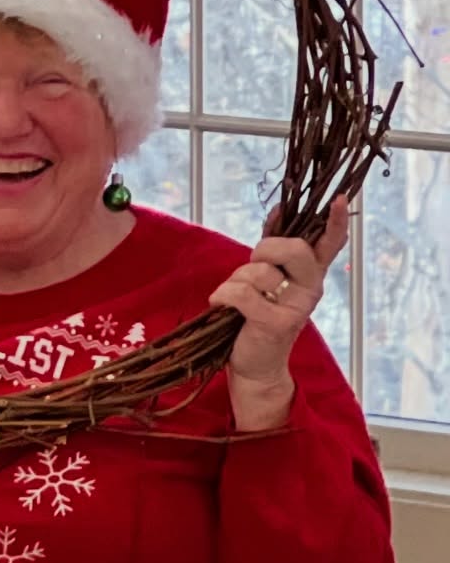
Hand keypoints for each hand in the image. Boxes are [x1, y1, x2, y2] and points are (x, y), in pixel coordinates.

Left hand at [209, 195, 350, 431]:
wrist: (253, 364)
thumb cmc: (257, 312)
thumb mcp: (268, 277)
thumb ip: (275, 247)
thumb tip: (280, 210)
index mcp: (310, 276)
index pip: (329, 244)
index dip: (336, 221)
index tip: (339, 198)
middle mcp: (310, 290)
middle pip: (295, 248)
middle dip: (266, 249)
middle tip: (255, 267)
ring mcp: (296, 309)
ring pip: (260, 271)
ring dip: (238, 279)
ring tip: (239, 298)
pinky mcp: (275, 324)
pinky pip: (241, 293)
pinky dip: (223, 295)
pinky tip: (223, 306)